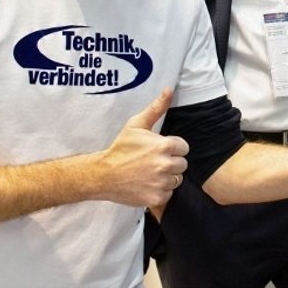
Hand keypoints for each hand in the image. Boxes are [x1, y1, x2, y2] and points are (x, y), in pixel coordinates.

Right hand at [97, 88, 188, 207]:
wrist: (103, 175)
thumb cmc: (120, 149)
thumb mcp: (136, 125)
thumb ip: (156, 108)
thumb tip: (169, 89)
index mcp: (164, 146)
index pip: (184, 147)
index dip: (173, 148)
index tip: (159, 150)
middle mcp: (165, 165)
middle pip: (182, 164)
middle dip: (171, 162)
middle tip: (153, 162)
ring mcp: (161, 183)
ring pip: (177, 179)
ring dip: (167, 177)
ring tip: (150, 173)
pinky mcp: (156, 197)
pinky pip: (169, 193)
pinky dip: (160, 191)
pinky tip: (148, 184)